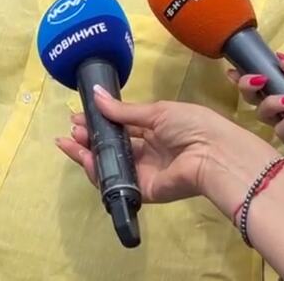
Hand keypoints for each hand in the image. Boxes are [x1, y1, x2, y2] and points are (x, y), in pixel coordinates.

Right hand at [54, 88, 279, 215]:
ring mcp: (145, 171)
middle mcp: (148, 150)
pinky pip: (117, 181)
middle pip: (112, 146)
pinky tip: (84, 157)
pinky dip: (98, 171)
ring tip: (69, 142)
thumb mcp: (157, 111)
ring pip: (110, 164)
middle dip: (89, 137)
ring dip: (87, 153)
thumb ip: (123, 110)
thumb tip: (94, 94)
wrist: (214, 155)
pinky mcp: (143, 189)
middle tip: (71, 130)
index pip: (121, 125)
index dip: (100, 120)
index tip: (78, 116)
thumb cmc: (192, 125)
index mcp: (155, 129)